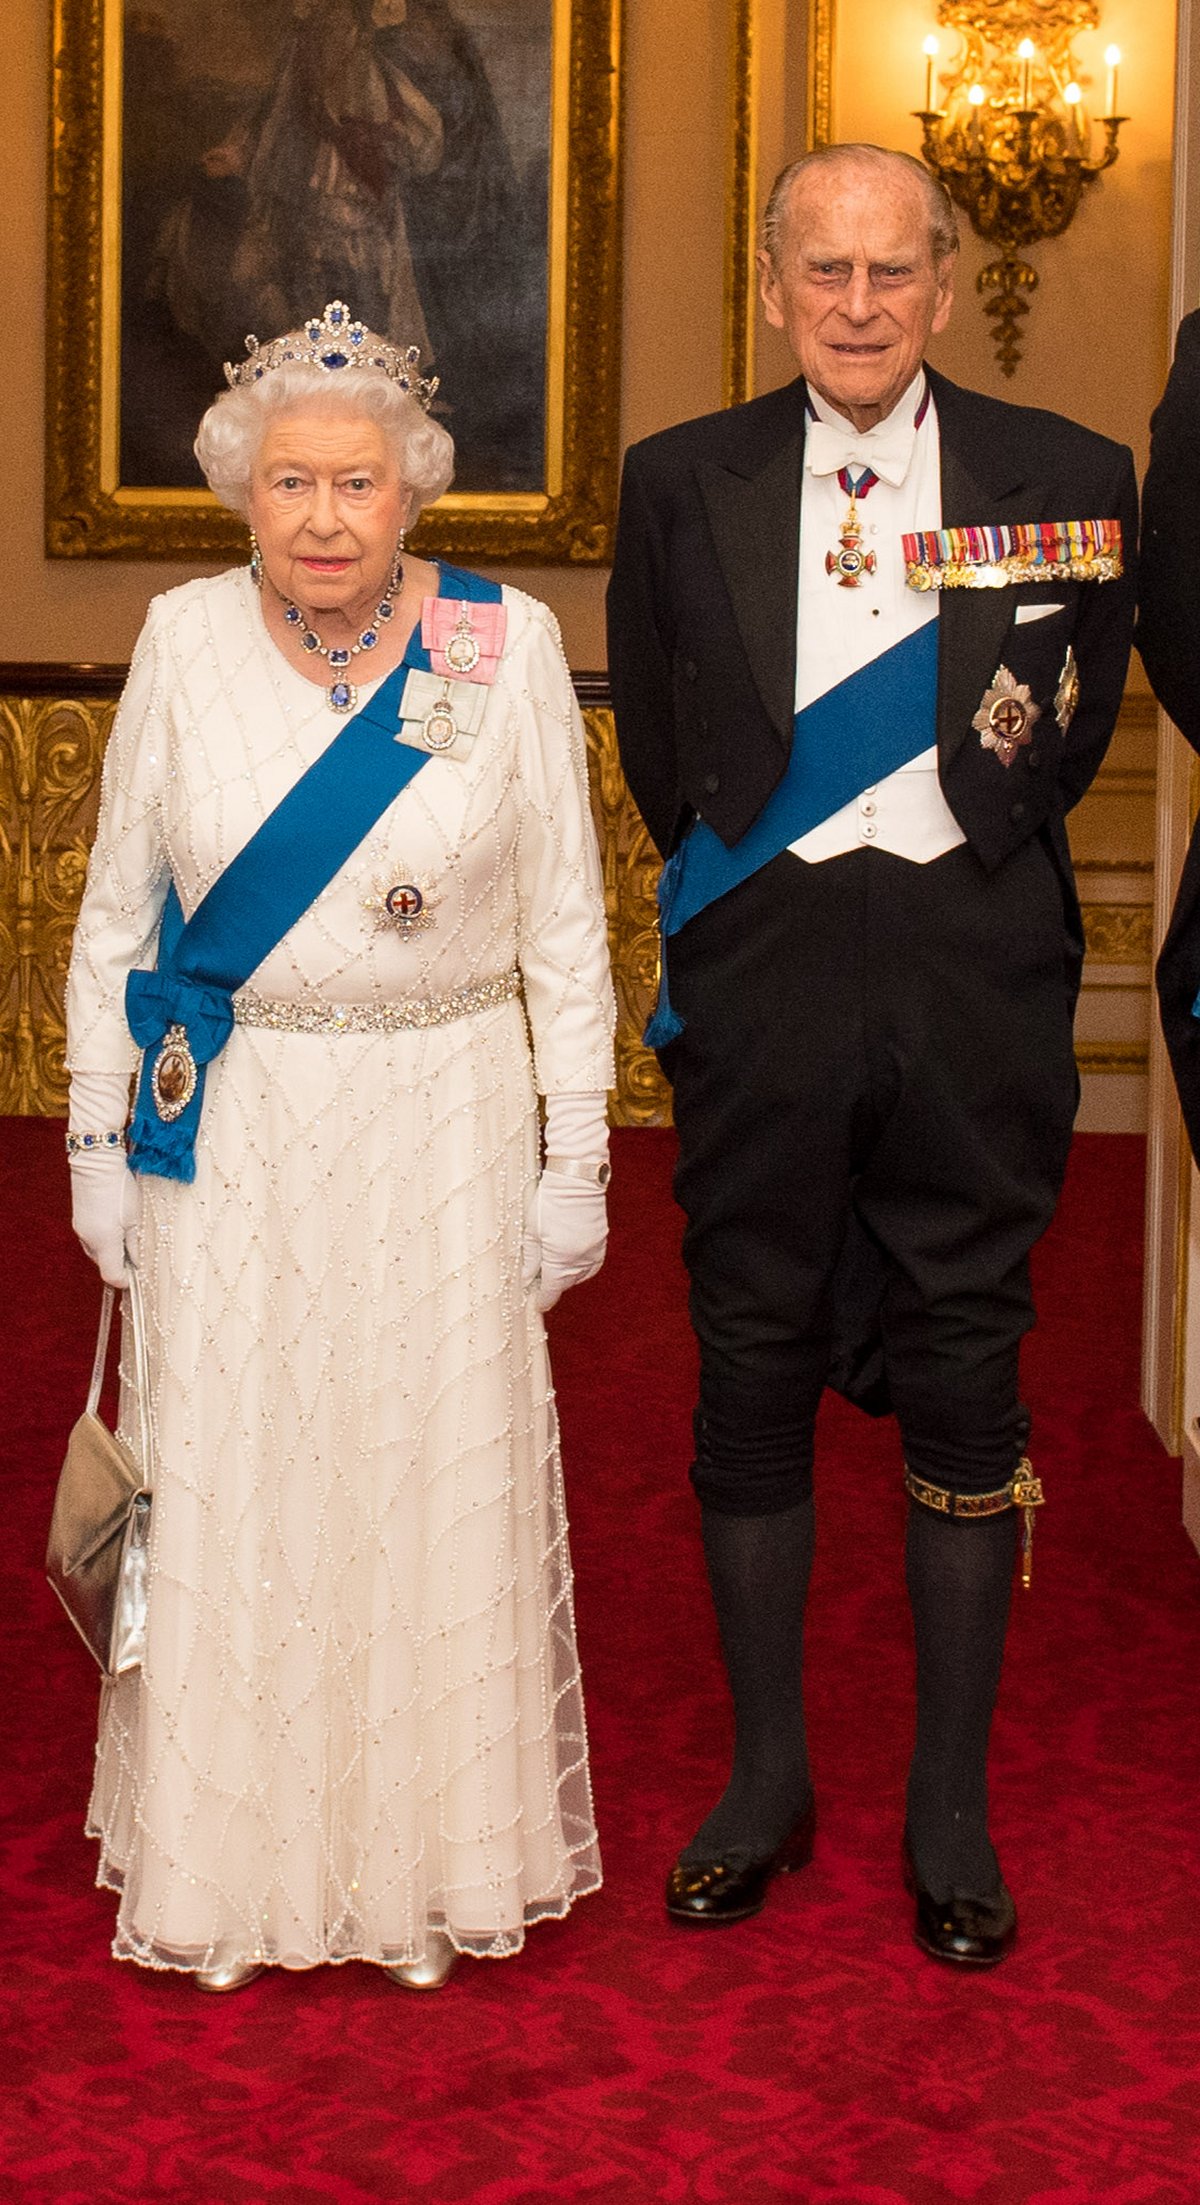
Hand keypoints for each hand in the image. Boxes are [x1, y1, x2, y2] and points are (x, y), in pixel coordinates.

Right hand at [70, 1148, 139, 1287]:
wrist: (96, 1163)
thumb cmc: (120, 1188)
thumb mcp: (135, 1218)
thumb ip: (135, 1244)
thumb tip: (139, 1263)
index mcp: (104, 1243)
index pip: (112, 1276)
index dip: (126, 1281)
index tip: (138, 1277)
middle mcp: (88, 1240)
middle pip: (104, 1265)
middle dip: (120, 1263)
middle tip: (138, 1253)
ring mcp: (80, 1230)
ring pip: (98, 1251)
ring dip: (112, 1250)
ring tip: (127, 1234)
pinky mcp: (78, 1220)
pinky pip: (91, 1239)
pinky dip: (104, 1239)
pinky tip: (115, 1224)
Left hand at [522, 1170, 608, 1312]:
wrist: (576, 1179)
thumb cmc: (549, 1201)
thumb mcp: (531, 1232)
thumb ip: (530, 1260)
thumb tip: (527, 1280)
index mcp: (560, 1260)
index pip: (551, 1291)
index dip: (542, 1300)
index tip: (535, 1306)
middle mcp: (580, 1260)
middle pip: (564, 1284)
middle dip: (552, 1285)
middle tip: (537, 1280)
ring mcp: (593, 1251)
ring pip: (579, 1276)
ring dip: (566, 1276)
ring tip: (552, 1267)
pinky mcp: (601, 1241)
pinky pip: (592, 1264)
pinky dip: (581, 1267)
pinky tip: (570, 1260)